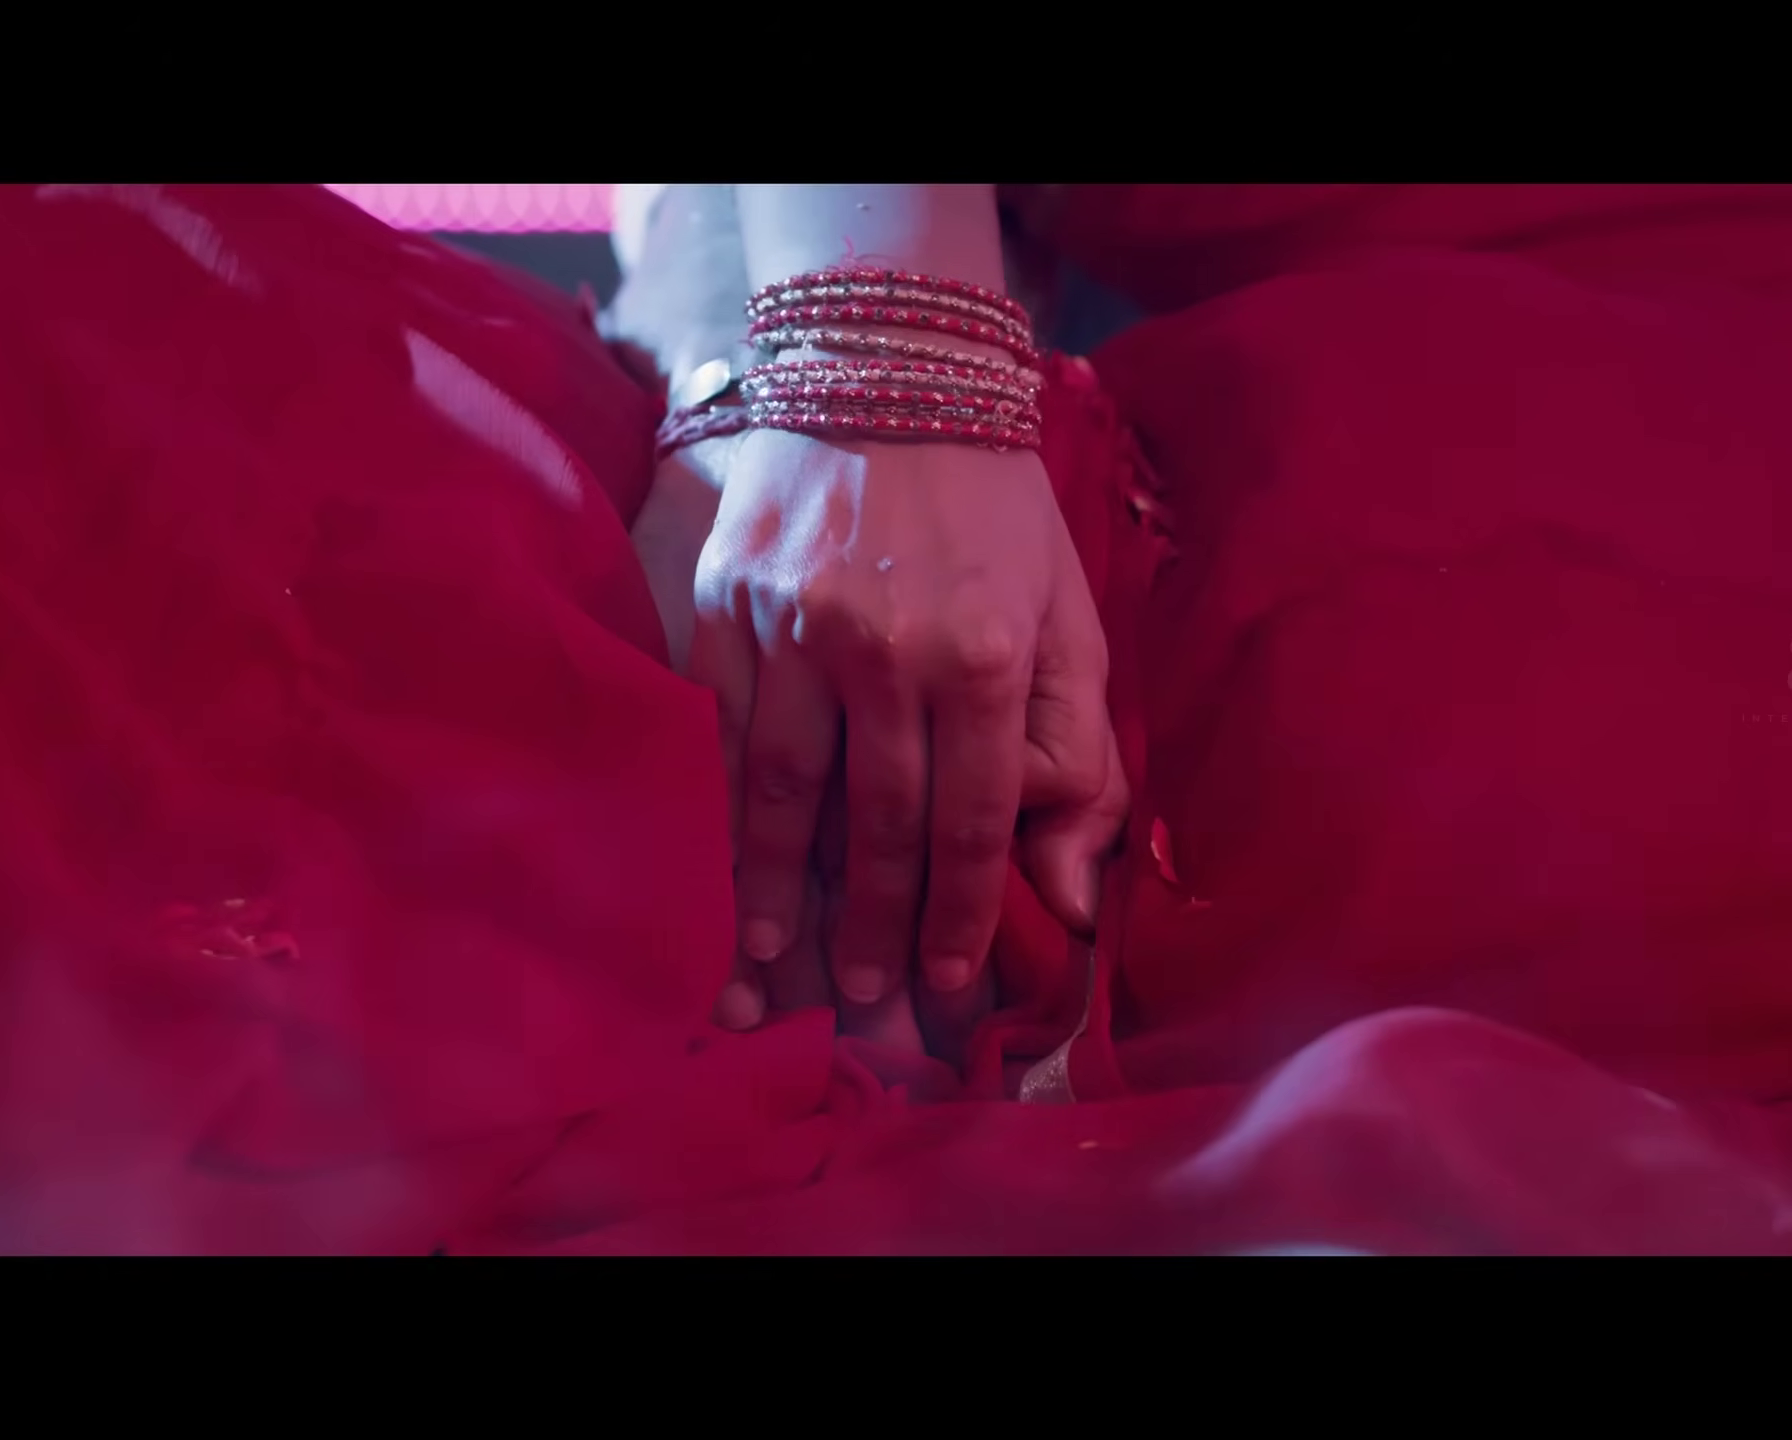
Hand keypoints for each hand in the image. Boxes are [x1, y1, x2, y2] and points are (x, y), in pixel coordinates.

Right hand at [690, 426, 1125, 1010]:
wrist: (886, 373)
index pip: (970, 821)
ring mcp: (793, 625)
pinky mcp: (724, 603)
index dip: (959, 915)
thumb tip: (1070, 895)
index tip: (947, 983)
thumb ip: (1076, 754)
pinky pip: (716, 733)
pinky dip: (715, 813)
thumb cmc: (995, 511)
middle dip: (869, 927)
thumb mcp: (1069, 617)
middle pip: (873, 824)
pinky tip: (717, 871)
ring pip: (778, 792)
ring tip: (772, 969)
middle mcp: (886, 647)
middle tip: (862, 1002)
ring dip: (774, 894)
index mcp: (985, 653)